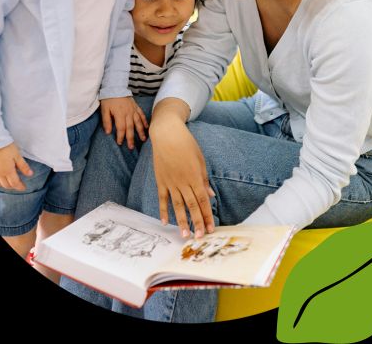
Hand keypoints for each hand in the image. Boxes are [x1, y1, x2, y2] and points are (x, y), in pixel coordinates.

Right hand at [0, 142, 33, 190]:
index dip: (20, 186)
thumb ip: (23, 166)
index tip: (24, 187)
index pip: (15, 183)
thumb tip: (30, 174)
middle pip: (6, 185)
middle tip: (18, 185)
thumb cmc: (5, 146)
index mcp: (7, 171)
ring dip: (4, 185)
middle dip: (13, 186)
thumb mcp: (17, 155)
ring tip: (9, 183)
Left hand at [101, 97, 147, 149]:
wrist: (115, 86)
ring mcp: (133, 110)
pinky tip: (146, 127)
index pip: (121, 128)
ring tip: (143, 139)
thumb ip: (106, 121)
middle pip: (130, 128)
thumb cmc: (108, 98)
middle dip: (131, 138)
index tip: (120, 143)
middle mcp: (128, 113)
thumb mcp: (104, 109)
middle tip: (131, 147)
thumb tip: (108, 132)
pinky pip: (141, 115)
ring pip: (138, 122)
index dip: (121, 136)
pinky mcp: (136, 106)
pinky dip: (144, 121)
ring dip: (140, 131)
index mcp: (120, 114)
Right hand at [149, 100, 215, 238]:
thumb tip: (210, 195)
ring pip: (177, 205)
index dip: (207, 215)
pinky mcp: (160, 180)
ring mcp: (170, 182)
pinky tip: (164, 222)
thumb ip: (204, 178)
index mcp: (195, 177)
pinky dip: (163, 210)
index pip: (202, 200)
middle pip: (191, 206)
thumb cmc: (186, 144)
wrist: (167, 133)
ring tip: (184, 235)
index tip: (211, 228)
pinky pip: (162, 198)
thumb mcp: (200, 159)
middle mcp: (182, 182)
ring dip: (181, 221)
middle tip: (200, 237)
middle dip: (197, 222)